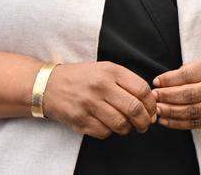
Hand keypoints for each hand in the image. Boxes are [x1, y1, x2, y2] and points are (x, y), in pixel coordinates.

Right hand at [42, 61, 157, 138]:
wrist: (48, 85)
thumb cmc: (82, 78)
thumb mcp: (105, 69)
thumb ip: (127, 82)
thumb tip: (149, 104)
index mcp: (111, 71)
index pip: (142, 89)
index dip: (151, 104)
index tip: (152, 110)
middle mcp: (101, 86)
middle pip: (134, 109)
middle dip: (145, 121)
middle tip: (145, 124)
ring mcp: (89, 104)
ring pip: (121, 124)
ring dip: (128, 128)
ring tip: (126, 126)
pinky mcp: (79, 120)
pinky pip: (104, 132)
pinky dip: (110, 132)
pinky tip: (107, 125)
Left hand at [153, 57, 200, 129]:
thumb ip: (183, 71)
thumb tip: (160, 83)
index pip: (189, 75)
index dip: (170, 80)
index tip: (156, 82)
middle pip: (190, 94)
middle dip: (168, 97)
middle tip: (154, 97)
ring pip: (192, 111)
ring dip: (171, 112)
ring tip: (157, 109)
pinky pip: (194, 124)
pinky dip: (177, 123)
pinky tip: (165, 120)